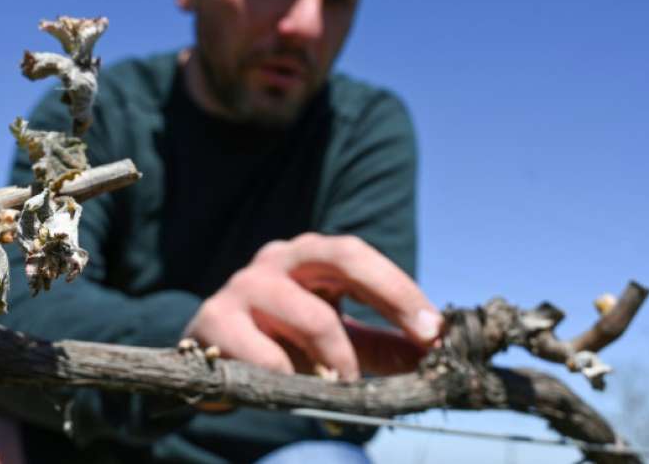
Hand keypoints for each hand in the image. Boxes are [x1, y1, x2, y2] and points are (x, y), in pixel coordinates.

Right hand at [182, 233, 441, 379]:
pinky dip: (291, 381)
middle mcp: (276, 260)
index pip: (359, 255)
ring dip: (339, 362)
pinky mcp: (213, 320)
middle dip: (388, 298)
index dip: (400, 289)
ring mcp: (242, 286)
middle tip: (418, 348)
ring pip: (310, 317)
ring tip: (343, 389)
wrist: (210, 364)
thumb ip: (383, 346)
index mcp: (308, 257)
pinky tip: (290, 391)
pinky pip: (266, 356)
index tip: (435, 331)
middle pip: (340, 257)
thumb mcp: (338, 340)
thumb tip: (438, 355)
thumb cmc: (281, 343)